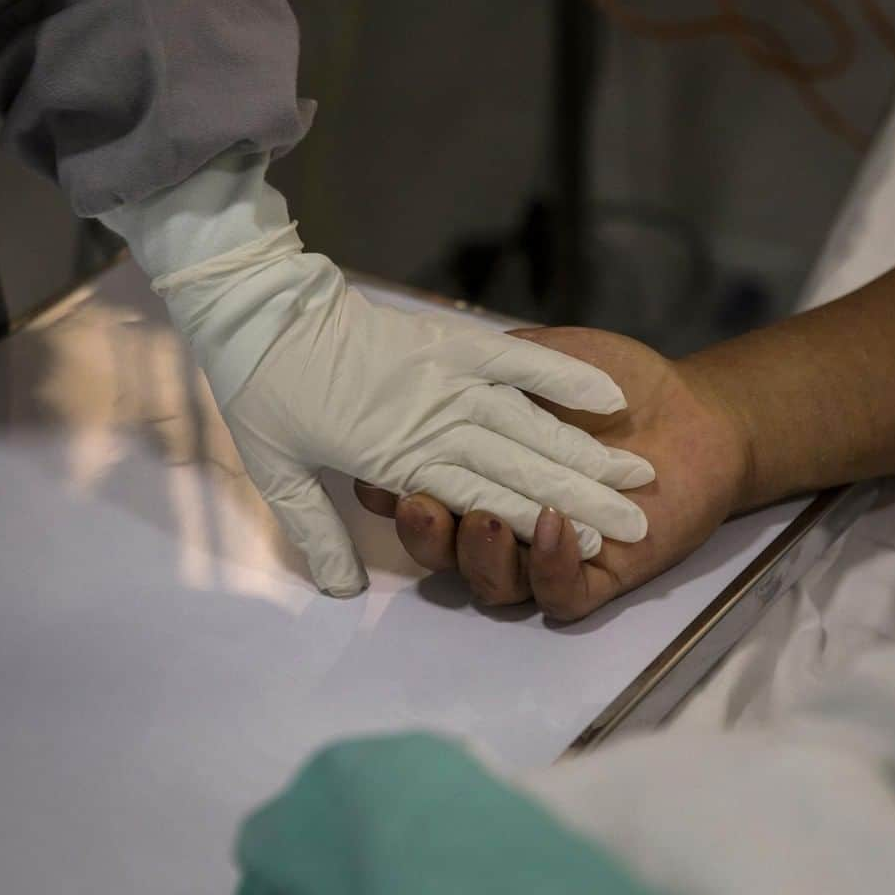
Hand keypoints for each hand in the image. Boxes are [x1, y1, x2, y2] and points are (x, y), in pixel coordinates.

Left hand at [155, 229, 656, 596]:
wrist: (256, 304)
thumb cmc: (261, 389)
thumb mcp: (274, 469)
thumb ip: (316, 529)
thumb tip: (341, 591)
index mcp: (396, 461)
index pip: (483, 505)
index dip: (537, 531)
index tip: (590, 553)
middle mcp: (434, 424)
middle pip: (521, 471)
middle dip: (583, 500)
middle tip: (638, 521)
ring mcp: (447, 378)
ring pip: (530, 426)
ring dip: (585, 453)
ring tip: (636, 474)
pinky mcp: (452, 336)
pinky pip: (517, 360)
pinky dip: (562, 378)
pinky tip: (605, 398)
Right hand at [356, 327, 750, 619]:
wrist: (693, 409)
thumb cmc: (616, 381)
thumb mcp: (545, 355)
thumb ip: (495, 366)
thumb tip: (433, 370)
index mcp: (479, 471)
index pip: (423, 491)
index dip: (394, 492)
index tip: (378, 474)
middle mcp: (503, 519)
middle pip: (444, 548)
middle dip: (426, 533)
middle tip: (422, 506)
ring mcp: (546, 553)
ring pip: (493, 582)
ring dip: (482, 555)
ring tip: (490, 519)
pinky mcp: (595, 577)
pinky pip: (560, 595)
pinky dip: (551, 568)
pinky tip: (557, 526)